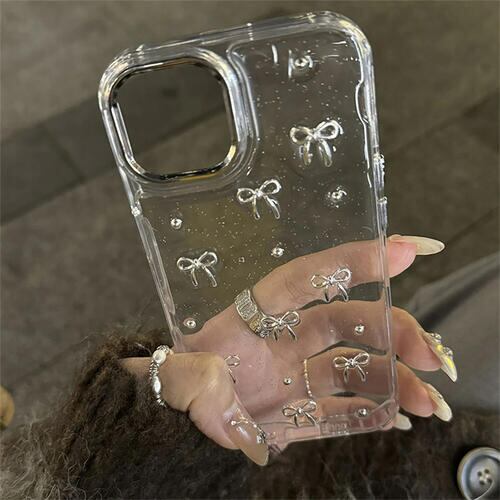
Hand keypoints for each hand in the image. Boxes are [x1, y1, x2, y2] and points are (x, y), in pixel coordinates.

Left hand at [122, 235, 453, 465]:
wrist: (167, 425)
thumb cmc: (168, 389)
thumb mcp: (171, 380)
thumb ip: (192, 384)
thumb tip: (223, 408)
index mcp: (250, 319)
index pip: (307, 279)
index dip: (352, 262)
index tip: (404, 249)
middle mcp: (280, 342)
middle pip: (346, 323)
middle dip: (394, 331)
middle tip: (430, 356)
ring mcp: (292, 378)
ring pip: (354, 370)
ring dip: (394, 381)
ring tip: (428, 401)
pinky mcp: (297, 414)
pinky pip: (342, 411)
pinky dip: (372, 413)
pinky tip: (400, 416)